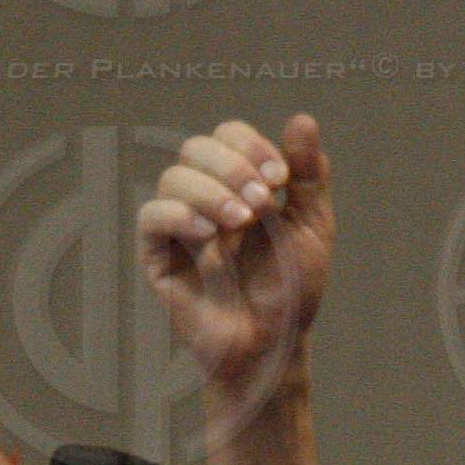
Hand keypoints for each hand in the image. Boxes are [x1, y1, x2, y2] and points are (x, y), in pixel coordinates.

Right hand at [137, 115, 332, 394]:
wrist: (274, 344)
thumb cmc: (292, 289)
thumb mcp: (313, 226)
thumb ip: (310, 175)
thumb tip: (303, 119)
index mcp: (239, 183)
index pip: (229, 135)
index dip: (251, 145)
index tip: (280, 180)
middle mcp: (205, 197)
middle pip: (197, 147)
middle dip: (232, 166)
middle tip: (262, 202)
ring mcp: (180, 225)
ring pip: (174, 178)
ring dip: (211, 191)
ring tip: (241, 222)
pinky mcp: (159, 256)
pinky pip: (152, 217)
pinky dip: (179, 216)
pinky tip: (209, 235)